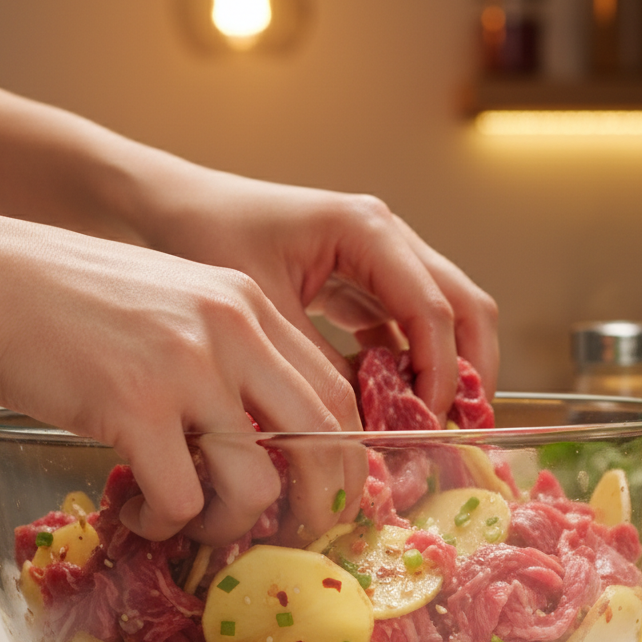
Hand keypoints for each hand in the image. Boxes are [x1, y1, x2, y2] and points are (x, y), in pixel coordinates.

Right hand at [0, 216, 366, 544]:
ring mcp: (186, 368)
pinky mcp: (133, 406)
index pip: (332, 387)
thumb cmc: (67, 296)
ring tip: (195, 525)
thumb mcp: (171, 302)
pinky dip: (168, 524)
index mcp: (247, 304)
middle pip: (324, 436)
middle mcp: (232, 330)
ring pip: (259, 483)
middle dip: (324, 502)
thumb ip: (222, 352)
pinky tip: (140, 513)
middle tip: (301, 534)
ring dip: (233, 525)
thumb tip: (255, 435)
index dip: (343, 451)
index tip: (329, 489)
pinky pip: (181, 498)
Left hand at [124, 164, 499, 418]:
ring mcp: (380, 257)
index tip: (426, 426)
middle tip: (458, 433)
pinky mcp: (362, 280)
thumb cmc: (207, 238)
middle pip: (466, 306)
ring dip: (444, 372)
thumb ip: (318, 366)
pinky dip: (407, 367)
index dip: (441, 373)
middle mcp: (387, 237)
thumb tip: (362, 431)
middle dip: (470, 372)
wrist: (172, 208)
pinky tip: (386, 408)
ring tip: (427, 430)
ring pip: (445, 317)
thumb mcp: (262, 310)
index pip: (433, 308)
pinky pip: (404, 327)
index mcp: (366, 230)